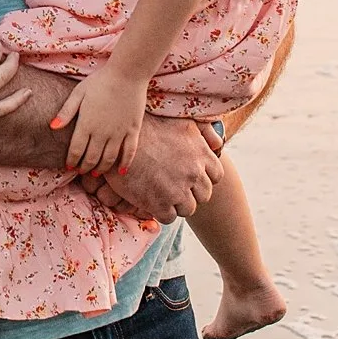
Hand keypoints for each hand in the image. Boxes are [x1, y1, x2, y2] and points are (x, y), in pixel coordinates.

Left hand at [49, 67, 146, 174]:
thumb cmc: (100, 81)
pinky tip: (122, 172)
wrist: (127, 74)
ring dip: (101, 169)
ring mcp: (119, 133)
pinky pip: (130, 152)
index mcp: (86, 124)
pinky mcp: (133, 130)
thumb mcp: (79, 93)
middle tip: (81, 172)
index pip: (76, 150)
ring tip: (96, 173)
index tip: (69, 166)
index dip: (72, 161)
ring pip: (109, 159)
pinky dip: (125, 164)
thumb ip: (66, 111)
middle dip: (84, 167)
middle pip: (92, 158)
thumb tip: (52, 127)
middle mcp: (102, 132)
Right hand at [81, 115, 222, 221]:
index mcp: (201, 154)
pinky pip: (169, 217)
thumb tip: (218, 143)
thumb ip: (205, 130)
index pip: (216, 176)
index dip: (203, 177)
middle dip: (191, 192)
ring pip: (187, 208)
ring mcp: (178, 191)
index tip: (190, 175)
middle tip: (174, 185)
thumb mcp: (182, 121)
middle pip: (203, 195)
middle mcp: (194, 173)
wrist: (119, 138)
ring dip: (176, 203)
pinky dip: (161, 211)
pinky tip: (151, 198)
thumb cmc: (149, 125)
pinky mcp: (159, 204)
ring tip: (161, 192)